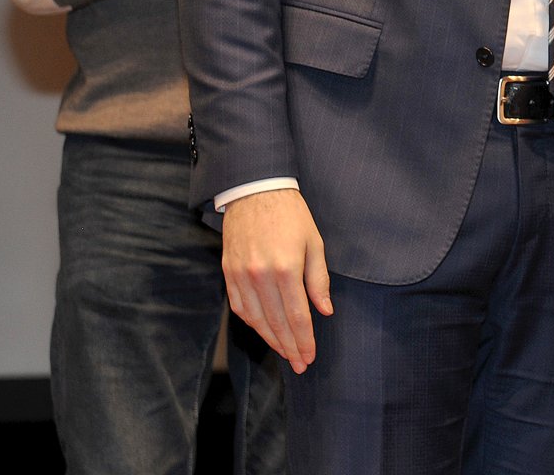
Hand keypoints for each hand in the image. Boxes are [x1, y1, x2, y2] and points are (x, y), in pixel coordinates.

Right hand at [222, 188, 332, 373]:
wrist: (254, 189)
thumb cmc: (290, 214)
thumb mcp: (314, 242)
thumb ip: (318, 280)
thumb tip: (325, 311)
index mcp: (286, 268)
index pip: (297, 316)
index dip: (304, 340)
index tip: (310, 357)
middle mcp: (260, 275)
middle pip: (276, 323)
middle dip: (290, 347)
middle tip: (300, 364)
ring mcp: (241, 275)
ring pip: (255, 319)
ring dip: (271, 340)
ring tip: (285, 353)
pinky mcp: (228, 272)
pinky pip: (239, 307)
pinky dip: (252, 323)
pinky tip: (263, 332)